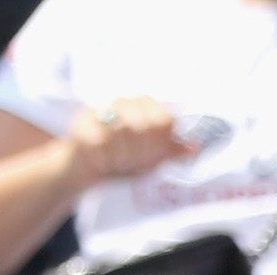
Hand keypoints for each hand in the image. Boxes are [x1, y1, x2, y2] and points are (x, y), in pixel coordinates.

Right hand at [64, 97, 199, 185]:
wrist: (85, 169)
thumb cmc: (121, 160)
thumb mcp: (151, 160)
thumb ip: (171, 152)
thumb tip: (195, 147)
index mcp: (142, 108)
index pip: (164, 117)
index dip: (162, 140)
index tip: (153, 154)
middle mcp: (122, 104)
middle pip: (146, 124)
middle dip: (143, 151)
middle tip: (133, 162)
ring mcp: (101, 111)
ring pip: (124, 130)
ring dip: (124, 156)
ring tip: (117, 162)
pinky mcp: (81, 124)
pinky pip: (101, 140)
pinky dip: (105, 157)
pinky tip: (103, 163)